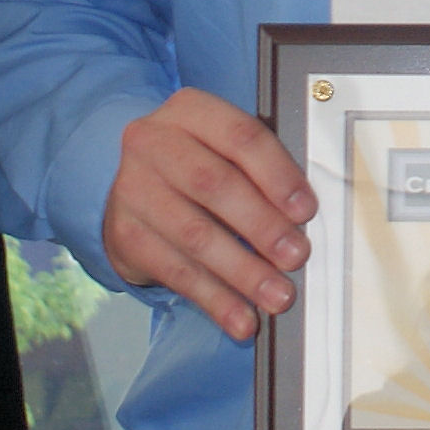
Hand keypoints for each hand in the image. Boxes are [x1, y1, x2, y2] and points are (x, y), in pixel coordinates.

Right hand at [103, 87, 315, 339]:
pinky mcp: (125, 233)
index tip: (304, 210)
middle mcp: (154, 142)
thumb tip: (303, 217)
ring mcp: (133, 187)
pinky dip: (215, 299)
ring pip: (194, 234)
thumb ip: (260, 171)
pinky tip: (240, 318)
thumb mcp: (222, 149)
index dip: (276, 174)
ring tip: (277, 295)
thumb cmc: (194, 165)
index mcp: (190, 111)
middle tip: (295, 256)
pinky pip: (175, 271)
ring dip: (243, 271)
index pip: (239, 135)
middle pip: (213, 183)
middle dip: (261, 225)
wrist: (130, 185)